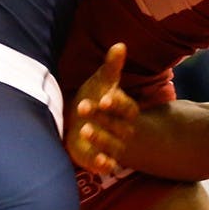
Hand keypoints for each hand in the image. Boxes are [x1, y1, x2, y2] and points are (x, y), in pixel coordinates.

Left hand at [66, 43, 138, 173]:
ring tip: (84, 130)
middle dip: (101, 118)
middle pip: (119, 126)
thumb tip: (120, 45)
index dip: (116, 104)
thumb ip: (111, 66)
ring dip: (101, 139)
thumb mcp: (101, 81)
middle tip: (82, 107)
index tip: (103, 98)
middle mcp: (122, 129)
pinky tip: (98, 161)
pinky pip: (108, 165)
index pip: (127, 108)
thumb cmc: (94, 97)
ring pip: (113, 146)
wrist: (81, 121)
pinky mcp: (102, 160)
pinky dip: (104, 164)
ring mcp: (113, 146)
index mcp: (124, 109)